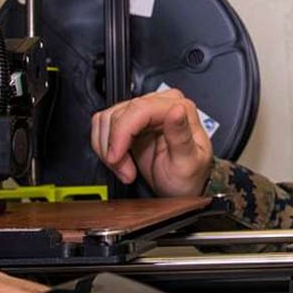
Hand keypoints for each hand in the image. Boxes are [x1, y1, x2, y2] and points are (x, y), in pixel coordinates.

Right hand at [91, 88, 213, 196]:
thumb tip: (177, 109)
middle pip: (119, 114)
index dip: (121, 133)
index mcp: (179, 108)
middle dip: (114, 146)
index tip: (115, 157)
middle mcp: (161, 104)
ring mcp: (144, 111)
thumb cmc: (188, 176)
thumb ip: (181, 135)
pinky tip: (119, 160)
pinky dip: (104, 146)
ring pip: (108, 119)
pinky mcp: (130, 122)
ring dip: (108, 148)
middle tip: (125, 171)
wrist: (183, 187)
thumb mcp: (188, 162)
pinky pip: (103, 125)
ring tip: (124, 169)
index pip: (139, 109)